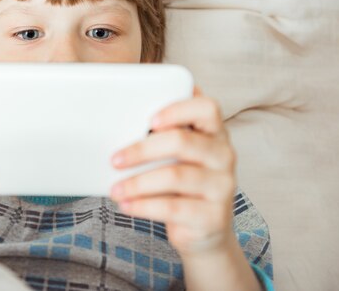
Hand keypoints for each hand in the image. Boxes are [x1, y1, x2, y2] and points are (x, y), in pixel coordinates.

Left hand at [108, 85, 237, 257]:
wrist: (205, 230)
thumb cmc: (182, 183)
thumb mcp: (175, 158)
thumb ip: (160, 139)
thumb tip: (116, 129)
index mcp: (214, 133)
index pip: (206, 109)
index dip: (178, 110)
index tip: (150, 121)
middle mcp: (223, 155)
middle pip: (182, 142)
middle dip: (142, 150)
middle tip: (115, 160)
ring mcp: (222, 186)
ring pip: (175, 176)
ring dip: (137, 183)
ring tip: (115, 189)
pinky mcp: (213, 216)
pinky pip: (173, 207)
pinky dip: (143, 206)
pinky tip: (127, 205)